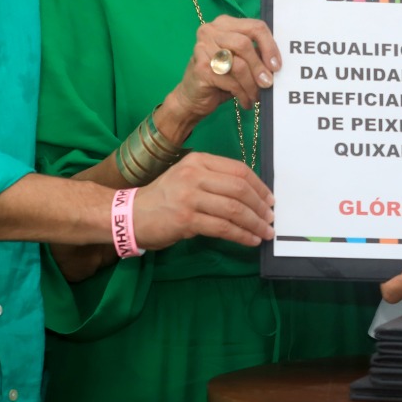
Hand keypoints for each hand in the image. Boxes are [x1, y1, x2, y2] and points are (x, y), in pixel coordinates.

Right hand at [132, 151, 274, 249]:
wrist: (131, 215)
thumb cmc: (164, 198)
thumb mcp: (188, 178)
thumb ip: (215, 180)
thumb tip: (252, 195)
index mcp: (199, 161)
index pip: (238, 170)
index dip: (259, 186)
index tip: (270, 200)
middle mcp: (195, 174)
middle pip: (239, 189)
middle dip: (260, 206)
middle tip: (270, 219)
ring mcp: (189, 197)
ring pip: (233, 209)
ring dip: (254, 223)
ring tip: (265, 232)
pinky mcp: (186, 219)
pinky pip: (222, 228)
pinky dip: (241, 235)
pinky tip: (250, 240)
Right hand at [166, 15, 281, 124]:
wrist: (192, 97)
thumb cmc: (221, 77)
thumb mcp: (241, 60)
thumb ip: (256, 54)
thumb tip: (277, 63)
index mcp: (225, 23)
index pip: (255, 26)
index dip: (270, 46)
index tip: (277, 66)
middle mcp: (211, 31)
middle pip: (245, 44)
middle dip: (260, 67)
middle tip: (268, 84)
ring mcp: (203, 48)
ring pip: (239, 64)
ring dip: (252, 84)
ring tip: (257, 96)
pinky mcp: (201, 67)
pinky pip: (230, 80)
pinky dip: (242, 93)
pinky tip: (246, 101)